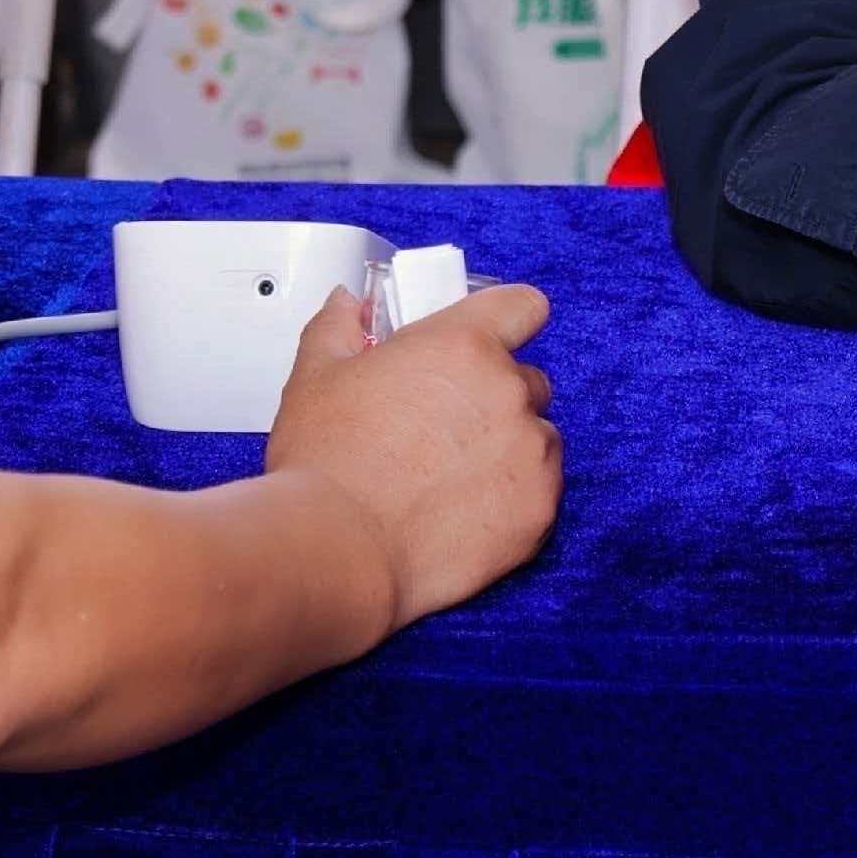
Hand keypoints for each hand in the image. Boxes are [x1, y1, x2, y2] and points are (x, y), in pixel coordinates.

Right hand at [266, 281, 559, 631]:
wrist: (338, 550)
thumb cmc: (326, 465)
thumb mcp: (316, 375)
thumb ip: (338, 328)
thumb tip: (346, 307)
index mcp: (462, 344)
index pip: (522, 307)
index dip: (507, 321)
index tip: (491, 339)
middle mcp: (507, 390)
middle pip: (527, 379)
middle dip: (494, 396)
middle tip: (446, 425)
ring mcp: (530, 452)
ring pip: (536, 439)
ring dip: (507, 449)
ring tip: (449, 479)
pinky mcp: (539, 510)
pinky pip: (541, 492)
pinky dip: (513, 500)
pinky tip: (464, 513)